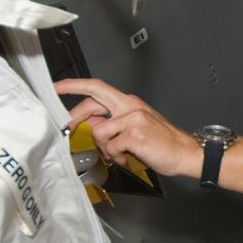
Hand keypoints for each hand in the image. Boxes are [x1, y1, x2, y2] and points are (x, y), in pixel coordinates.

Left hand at [54, 78, 200, 179]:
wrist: (185, 152)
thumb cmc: (162, 142)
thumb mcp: (135, 126)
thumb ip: (112, 122)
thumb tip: (91, 122)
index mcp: (129, 102)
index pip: (97, 87)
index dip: (75, 85)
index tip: (57, 87)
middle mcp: (130, 106)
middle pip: (92, 101)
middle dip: (74, 115)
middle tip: (67, 126)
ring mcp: (133, 119)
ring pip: (99, 132)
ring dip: (105, 148)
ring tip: (119, 154)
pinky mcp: (135, 134)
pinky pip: (111, 147)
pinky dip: (116, 157)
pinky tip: (127, 157)